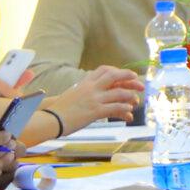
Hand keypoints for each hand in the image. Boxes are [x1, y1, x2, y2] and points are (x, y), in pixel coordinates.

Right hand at [30, 66, 145, 140]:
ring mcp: (93, 99)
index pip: (104, 70)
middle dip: (129, 77)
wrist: (50, 119)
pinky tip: (129, 112)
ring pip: (119, 92)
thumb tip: (93, 96)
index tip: (124, 75)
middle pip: (114, 76)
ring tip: (135, 101)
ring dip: (130, 96)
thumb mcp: (72, 96)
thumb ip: (84, 92)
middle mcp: (90, 88)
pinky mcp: (95, 111)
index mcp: (84, 83)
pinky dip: (125, 109)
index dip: (117, 71)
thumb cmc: (58, 110)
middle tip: (139, 83)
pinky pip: (116, 107)